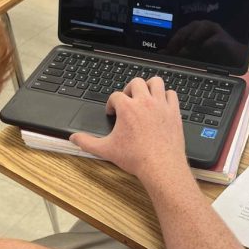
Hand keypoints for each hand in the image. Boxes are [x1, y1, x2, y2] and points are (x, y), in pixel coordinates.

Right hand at [70, 77, 189, 185]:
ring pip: (156, 82)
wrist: (161, 166)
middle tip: (127, 101)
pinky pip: (171, 94)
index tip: (113, 112)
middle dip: (129, 89)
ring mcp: (161, 105)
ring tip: (145, 96)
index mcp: (127, 108)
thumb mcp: (106, 150)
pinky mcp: (174, 112)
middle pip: (135, 82)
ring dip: (149, 86)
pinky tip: (161, 104)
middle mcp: (144, 102)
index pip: (116, 96)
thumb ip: (88, 142)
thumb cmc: (135, 158)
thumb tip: (74, 138)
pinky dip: (165, 96)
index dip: (112, 103)